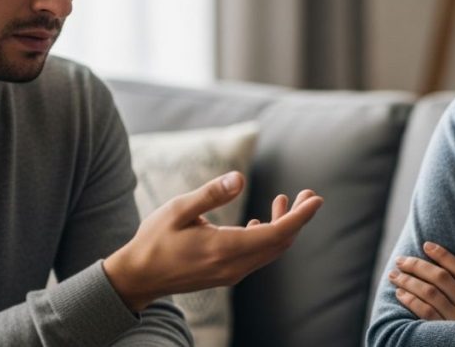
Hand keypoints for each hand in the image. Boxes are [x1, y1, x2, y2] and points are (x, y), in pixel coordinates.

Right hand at [103, 171, 323, 311]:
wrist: (138, 277)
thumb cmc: (154, 239)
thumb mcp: (178, 210)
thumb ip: (211, 194)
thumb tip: (240, 178)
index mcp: (224, 249)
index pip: (276, 234)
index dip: (299, 216)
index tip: (316, 199)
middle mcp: (234, 265)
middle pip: (280, 243)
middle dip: (297, 218)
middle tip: (308, 194)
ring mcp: (231, 273)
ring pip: (270, 250)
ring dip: (282, 226)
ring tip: (285, 198)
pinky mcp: (226, 274)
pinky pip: (257, 256)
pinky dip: (266, 236)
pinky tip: (259, 220)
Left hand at [389, 241, 454, 326]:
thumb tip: (439, 280)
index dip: (444, 256)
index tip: (426, 245)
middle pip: (442, 278)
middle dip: (418, 266)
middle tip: (401, 260)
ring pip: (431, 293)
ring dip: (409, 281)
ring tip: (395, 276)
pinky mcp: (446, 334)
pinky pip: (426, 313)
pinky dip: (411, 301)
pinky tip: (400, 295)